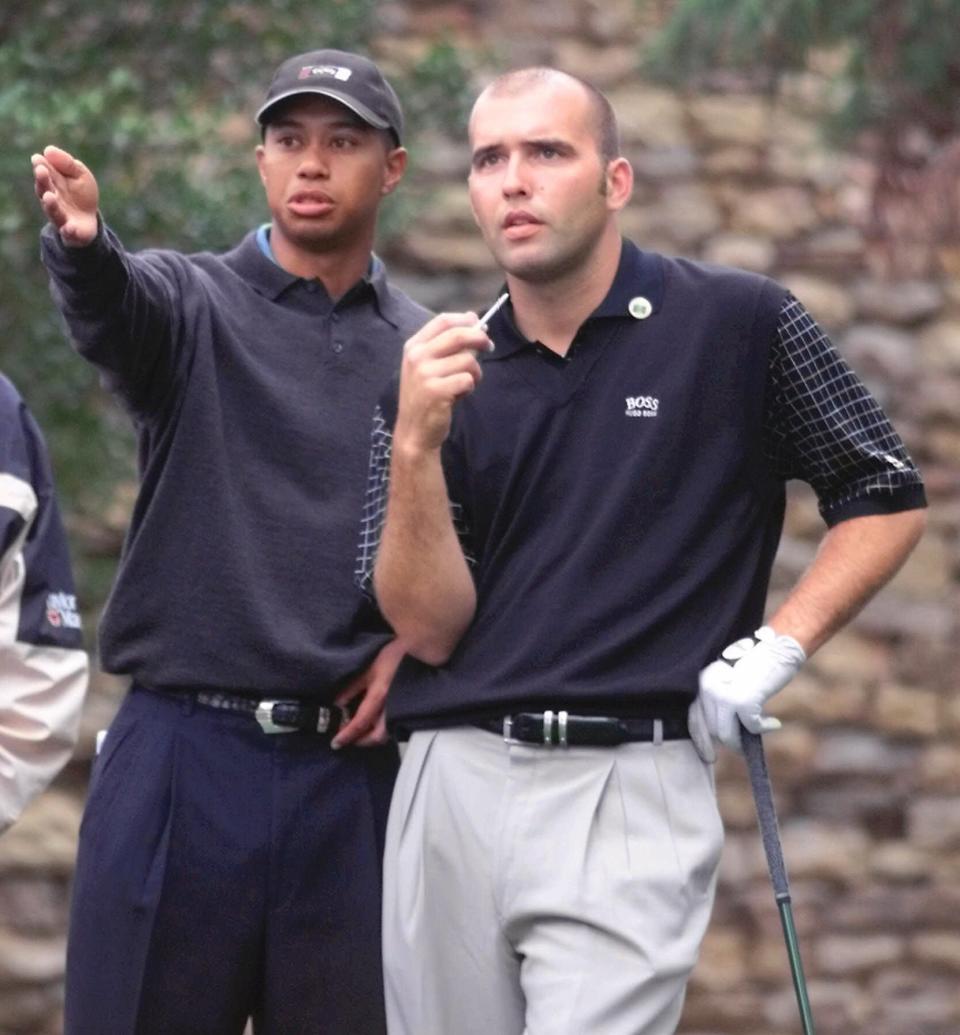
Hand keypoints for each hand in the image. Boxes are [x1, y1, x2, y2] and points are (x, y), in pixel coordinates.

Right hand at [31, 145, 99, 246]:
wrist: (89, 221)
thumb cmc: (81, 194)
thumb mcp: (80, 175)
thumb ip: (68, 163)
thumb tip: (48, 150)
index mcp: (51, 183)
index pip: (44, 173)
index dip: (41, 166)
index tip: (38, 159)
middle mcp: (52, 199)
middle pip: (45, 189)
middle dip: (43, 180)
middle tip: (41, 170)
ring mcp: (61, 216)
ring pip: (53, 211)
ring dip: (50, 204)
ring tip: (49, 196)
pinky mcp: (71, 231)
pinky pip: (68, 232)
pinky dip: (69, 230)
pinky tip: (69, 227)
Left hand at [331, 639, 406, 747]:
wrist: (420, 651)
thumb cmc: (393, 657)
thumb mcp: (369, 669)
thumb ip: (353, 687)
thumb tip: (337, 704)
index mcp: (379, 696)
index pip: (361, 722)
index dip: (347, 735)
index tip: (335, 743)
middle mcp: (391, 707)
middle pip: (377, 736)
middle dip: (361, 742)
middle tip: (347, 740)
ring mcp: (402, 709)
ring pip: (388, 733)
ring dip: (372, 737)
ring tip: (360, 733)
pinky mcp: (408, 708)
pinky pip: (394, 726)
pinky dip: (382, 730)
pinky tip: (374, 725)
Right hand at [394, 313, 491, 452]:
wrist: (414, 431)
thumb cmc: (425, 396)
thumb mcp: (426, 366)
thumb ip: (445, 345)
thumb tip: (474, 321)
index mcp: (414, 346)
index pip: (443, 321)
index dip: (465, 320)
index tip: (480, 325)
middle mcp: (417, 357)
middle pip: (459, 335)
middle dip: (480, 338)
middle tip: (489, 346)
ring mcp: (425, 374)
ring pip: (467, 360)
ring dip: (475, 372)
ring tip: (467, 383)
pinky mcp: (437, 391)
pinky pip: (467, 379)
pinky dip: (470, 387)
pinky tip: (460, 394)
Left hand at [697, 626, 805, 751]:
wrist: (779, 646)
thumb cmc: (759, 664)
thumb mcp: (730, 680)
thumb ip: (721, 701)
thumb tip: (719, 734)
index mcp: (704, 681)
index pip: (695, 717)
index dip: (702, 740)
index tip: (709, 757)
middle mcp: (709, 688)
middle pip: (713, 729)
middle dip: (730, 740)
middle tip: (745, 744)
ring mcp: (724, 695)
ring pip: (727, 735)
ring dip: (743, 741)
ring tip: (760, 731)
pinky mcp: (743, 701)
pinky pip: (751, 728)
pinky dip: (763, 728)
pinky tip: (773, 723)